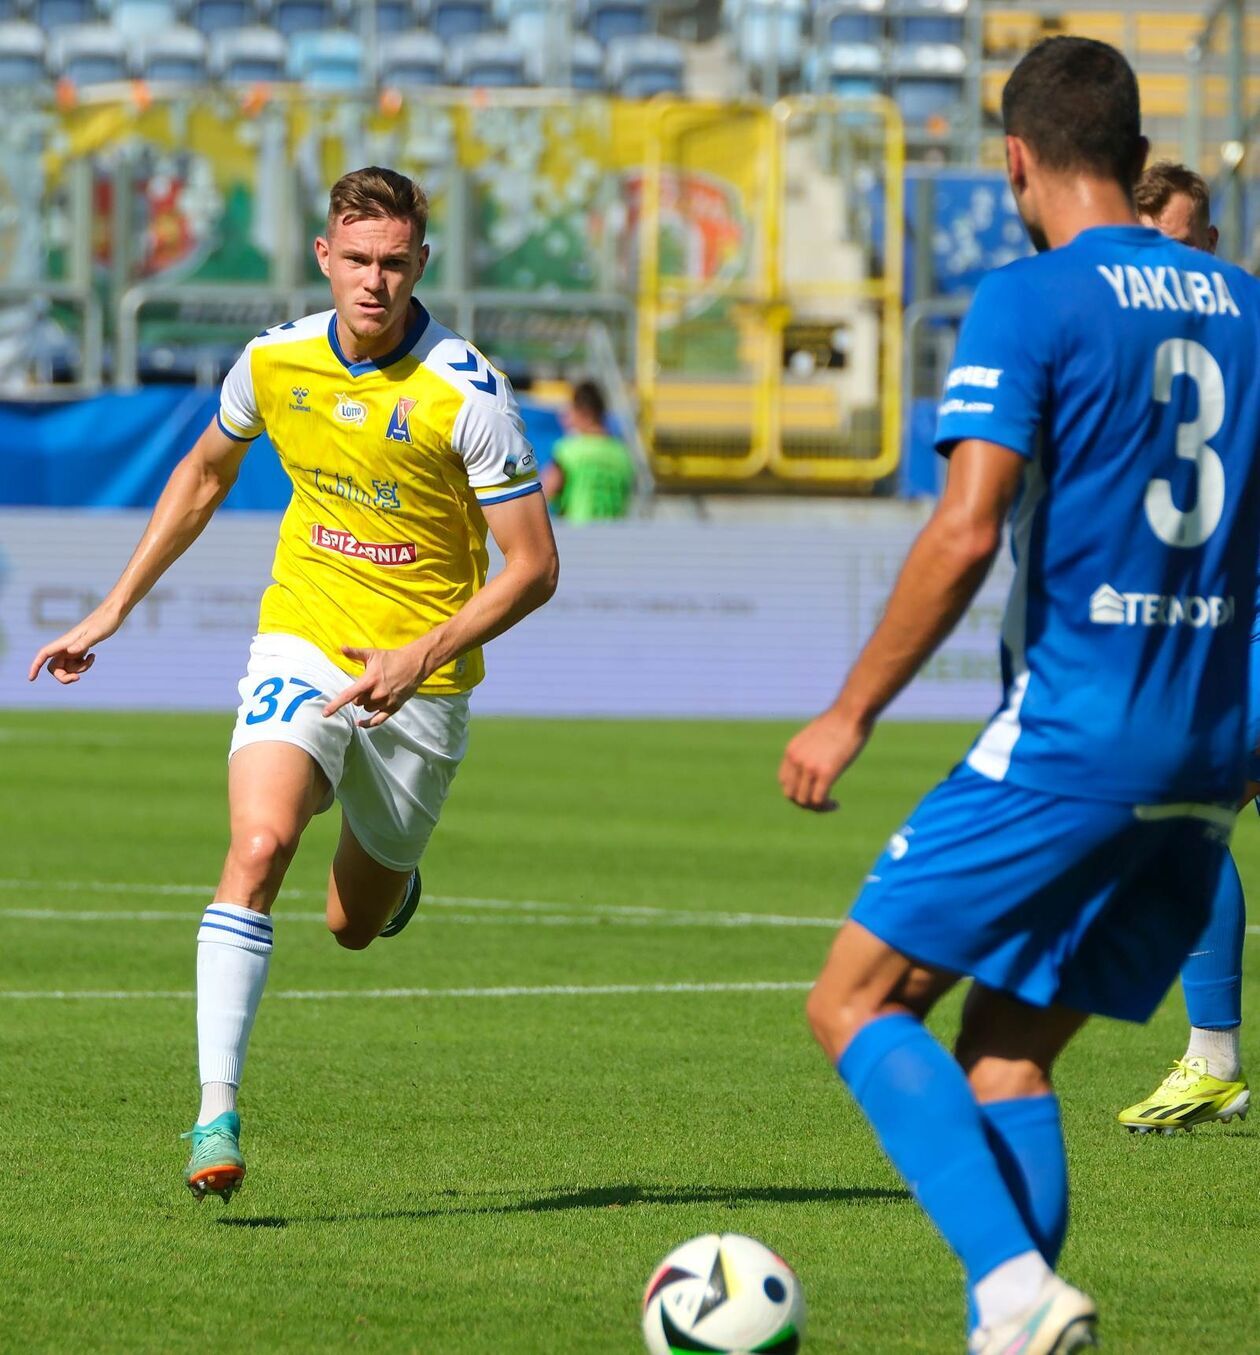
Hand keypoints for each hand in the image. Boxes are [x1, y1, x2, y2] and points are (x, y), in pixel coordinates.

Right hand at [28, 603, 122, 683]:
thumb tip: (70, 652)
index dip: (35, 666)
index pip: (44, 654)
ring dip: (79, 670)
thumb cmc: (105, 621)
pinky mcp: (80, 649)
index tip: (31, 678)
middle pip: (55, 668)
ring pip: (67, 667)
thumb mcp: (96, 634)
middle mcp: (65, 646)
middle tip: (78, 678)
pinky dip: (84, 665)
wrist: (112, 614)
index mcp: (65, 642)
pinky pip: (76, 664)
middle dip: (64, 676)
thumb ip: (83, 643)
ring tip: (91, 659)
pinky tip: (93, 655)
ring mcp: (72, 648)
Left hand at [322, 642, 436, 727]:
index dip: (336, 705)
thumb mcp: (372, 654)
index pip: (349, 695)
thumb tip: (341, 648)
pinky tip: (360, 723)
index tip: (325, 713)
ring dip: (366, 703)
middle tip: (366, 686)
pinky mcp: (394, 707)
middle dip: (358, 696)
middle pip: (358, 702)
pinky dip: (368, 723)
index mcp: (369, 680)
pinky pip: (378, 720)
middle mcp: (377, 693)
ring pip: (367, 709)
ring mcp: (386, 702)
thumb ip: (355, 653)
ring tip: (375, 692)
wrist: (414, 664)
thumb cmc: (391, 658)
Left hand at [778, 710, 870, 811]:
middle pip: (791, 795)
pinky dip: (826, 807)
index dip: (797, 790)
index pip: (784, 781)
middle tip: (822, 802)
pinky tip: (836, 805)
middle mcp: (796, 760)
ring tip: (830, 805)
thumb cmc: (840, 721)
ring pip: (804, 801)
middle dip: (805, 803)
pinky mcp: (826, 772)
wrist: (851, 712)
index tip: (813, 790)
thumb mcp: (816, 734)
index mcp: (791, 751)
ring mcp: (809, 767)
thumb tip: (818, 759)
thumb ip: (811, 749)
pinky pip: (819, 800)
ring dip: (817, 808)